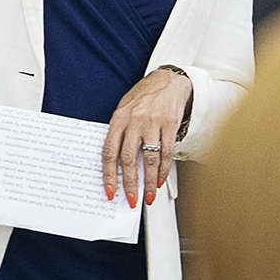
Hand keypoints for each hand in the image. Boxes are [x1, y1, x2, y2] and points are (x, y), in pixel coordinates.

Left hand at [102, 68, 192, 209]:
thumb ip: (119, 132)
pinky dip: (163, 169)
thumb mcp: (124, 109)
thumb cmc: (144, 96)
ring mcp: (153, 123)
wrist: (167, 80)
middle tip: (131, 199)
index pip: (110, 151)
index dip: (109, 175)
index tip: (110, 191)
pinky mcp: (169, 124)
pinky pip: (166, 152)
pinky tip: (159, 179)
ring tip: (149, 195)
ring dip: (148, 181)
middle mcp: (134, 121)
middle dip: (130, 184)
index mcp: (119, 118)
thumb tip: (115, 163)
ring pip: (149, 158)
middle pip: (129, 158)